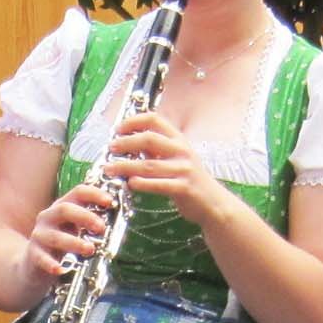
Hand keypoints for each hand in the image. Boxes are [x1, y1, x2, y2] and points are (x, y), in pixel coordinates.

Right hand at [25, 181, 116, 286]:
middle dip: (85, 217)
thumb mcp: (77, 229)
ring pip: (55, 236)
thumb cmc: (63, 244)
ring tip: (90, 250)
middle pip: (64, 209)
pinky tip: (61, 269)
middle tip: (102, 228)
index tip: (110, 202)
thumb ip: (93, 223)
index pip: (78, 192)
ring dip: (74, 242)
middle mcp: (49, 217)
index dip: (94, 194)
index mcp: (63, 207)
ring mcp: (39, 235)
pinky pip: (41, 258)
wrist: (34, 264)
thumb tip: (120, 218)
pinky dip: (51, 264)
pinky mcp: (33, 254)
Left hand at [106, 109, 228, 224]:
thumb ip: (156, 150)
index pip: (155, 119)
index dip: (133, 121)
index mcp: (178, 140)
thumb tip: (128, 143)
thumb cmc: (190, 180)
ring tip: (109, 169)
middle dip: (125, 142)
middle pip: (148, 139)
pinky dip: (142, 184)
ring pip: (148, 165)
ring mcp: (184, 169)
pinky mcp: (184, 188)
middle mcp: (182, 151)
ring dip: (125, 166)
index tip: (118, 129)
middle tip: (110, 148)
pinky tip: (130, 183)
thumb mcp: (176, 158)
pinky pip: (158, 184)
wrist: (213, 203)